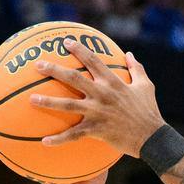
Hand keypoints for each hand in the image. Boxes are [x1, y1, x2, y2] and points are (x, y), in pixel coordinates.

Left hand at [30, 46, 163, 157]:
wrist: (152, 137)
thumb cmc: (149, 111)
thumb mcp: (146, 86)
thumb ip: (136, 69)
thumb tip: (129, 54)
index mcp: (112, 82)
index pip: (92, 60)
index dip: (78, 49)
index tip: (65, 42)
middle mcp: (102, 94)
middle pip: (73, 78)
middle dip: (54, 69)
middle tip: (38, 65)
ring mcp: (97, 112)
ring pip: (67, 105)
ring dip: (48, 101)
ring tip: (31, 99)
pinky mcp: (96, 130)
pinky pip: (73, 135)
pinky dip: (59, 139)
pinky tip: (45, 141)